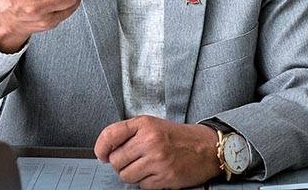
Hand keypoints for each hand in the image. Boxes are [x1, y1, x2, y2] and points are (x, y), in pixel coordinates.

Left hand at [94, 116, 220, 188]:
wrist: (206, 148)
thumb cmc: (177, 137)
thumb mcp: (153, 125)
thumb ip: (130, 133)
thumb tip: (106, 150)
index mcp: (145, 124)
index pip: (110, 135)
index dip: (101, 147)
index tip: (101, 154)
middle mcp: (150, 141)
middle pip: (116, 160)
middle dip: (120, 164)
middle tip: (131, 161)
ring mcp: (157, 160)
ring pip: (126, 176)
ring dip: (132, 175)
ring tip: (144, 167)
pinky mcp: (165, 177)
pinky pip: (142, 186)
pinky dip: (146, 183)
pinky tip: (155, 173)